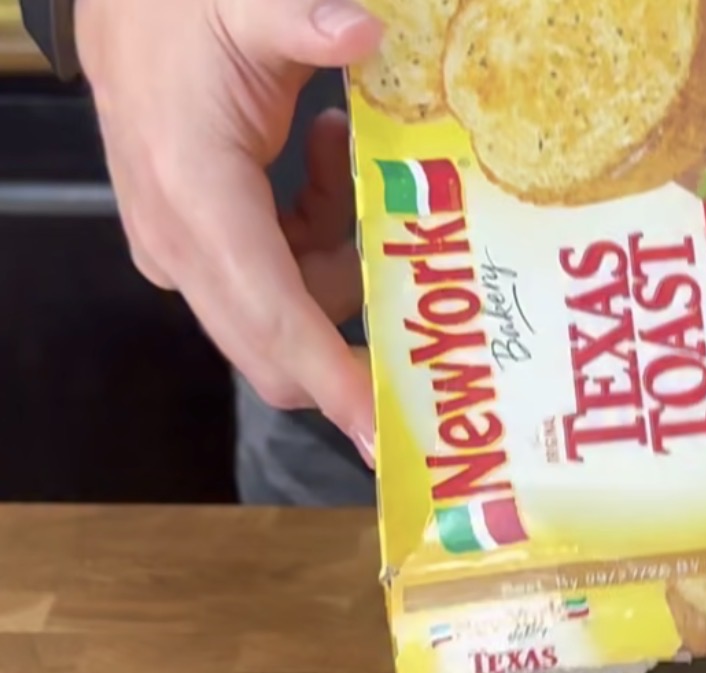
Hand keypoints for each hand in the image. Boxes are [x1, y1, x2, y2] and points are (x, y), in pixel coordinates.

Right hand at [76, 0, 383, 463]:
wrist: (122, 9)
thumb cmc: (177, 12)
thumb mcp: (245, 6)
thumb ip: (300, 19)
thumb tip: (359, 30)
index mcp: (197, 200)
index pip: (272, 318)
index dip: (329, 380)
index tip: (378, 431)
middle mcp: (183, 246)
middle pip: (272, 349)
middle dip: (346, 350)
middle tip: (417, 333)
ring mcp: (184, 256)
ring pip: (288, 312)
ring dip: (334, 256)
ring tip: (337, 156)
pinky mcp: (196, 252)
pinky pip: (277, 283)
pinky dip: (313, 239)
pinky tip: (320, 161)